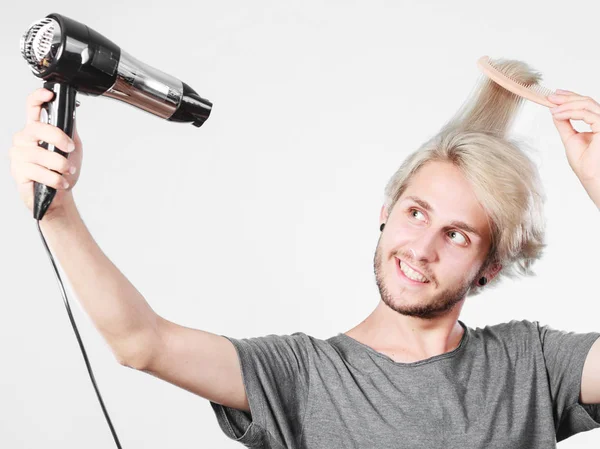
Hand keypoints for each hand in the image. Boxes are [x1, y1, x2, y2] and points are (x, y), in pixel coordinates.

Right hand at [8, 88, 83, 219]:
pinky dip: (55, 178)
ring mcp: (19, 155)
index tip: (49, 94)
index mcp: (36, 130)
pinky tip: (60, 182)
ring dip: (60, 164)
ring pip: (39, 154)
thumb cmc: (63, 170)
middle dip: (58, 138)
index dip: (38, 98)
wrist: (60, 195)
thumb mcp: (72, 147)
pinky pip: (38, 172)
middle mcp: (24, 140)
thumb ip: (69, 131)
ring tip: (67, 171)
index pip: (32, 108)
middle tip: (70, 149)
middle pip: (36, 128)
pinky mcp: (18, 172)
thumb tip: (72, 114)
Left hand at [549, 89, 599, 182]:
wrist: (592, 178)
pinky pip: (587, 113)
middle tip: (550, 97)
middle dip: (567, 97)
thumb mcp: (570, 139)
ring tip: (552, 107)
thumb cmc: (586, 165)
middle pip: (586, 101)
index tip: (554, 95)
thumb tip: (555, 112)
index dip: (570, 97)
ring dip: (566, 104)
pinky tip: (558, 114)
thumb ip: (565, 124)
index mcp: (598, 123)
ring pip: (587, 104)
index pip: (585, 105)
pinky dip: (571, 112)